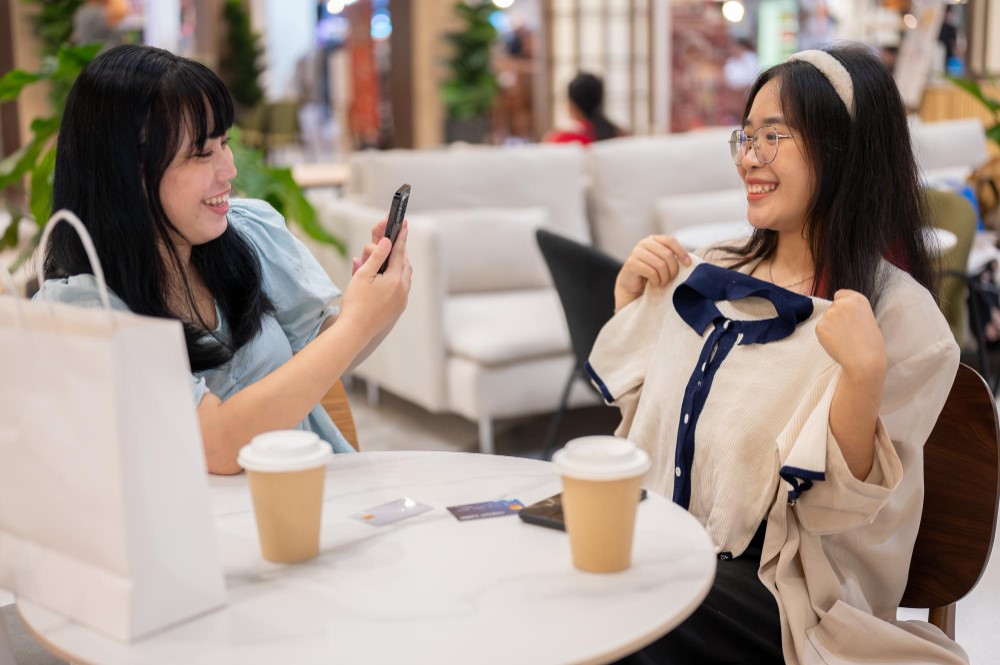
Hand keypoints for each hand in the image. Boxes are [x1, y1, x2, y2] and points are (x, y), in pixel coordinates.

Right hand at [341, 225, 411, 340]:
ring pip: (404, 277)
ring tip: (392, 256)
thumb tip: (387, 242)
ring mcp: (402, 300)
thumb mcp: (363, 275)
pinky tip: (387, 276)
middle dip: (400, 251)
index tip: (403, 225)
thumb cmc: (356, 302)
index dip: (400, 238)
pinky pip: (400, 288)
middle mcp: (402, 290)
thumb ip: (376, 256)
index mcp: (395, 279)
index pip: (399, 253)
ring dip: (398, 265)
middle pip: (404, 264)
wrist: (355, 331)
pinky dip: (395, 278)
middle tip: (396, 240)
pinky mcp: (398, 308)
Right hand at [614, 235, 690, 309]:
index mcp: (653, 239)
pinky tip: (654, 283)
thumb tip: (689, 260)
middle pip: (667, 254)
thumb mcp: (663, 262)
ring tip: (662, 282)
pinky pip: (651, 272)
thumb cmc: (651, 274)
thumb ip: (673, 257)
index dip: (681, 252)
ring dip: (664, 277)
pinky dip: (656, 281)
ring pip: (660, 264)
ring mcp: (636, 252)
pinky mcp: (631, 264)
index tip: (687, 264)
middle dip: (673, 269)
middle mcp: (643, 243)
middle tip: (671, 278)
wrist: (633, 286)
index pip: (670, 240)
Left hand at [816, 290, 886, 380]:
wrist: (864, 360)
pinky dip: (826, 336)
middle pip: (833, 306)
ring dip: (831, 327)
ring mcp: (829, 314)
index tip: (847, 315)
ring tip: (845, 339)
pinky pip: (821, 329)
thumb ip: (854, 312)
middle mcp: (842, 303)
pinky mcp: (820, 326)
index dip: (843, 305)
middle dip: (837, 316)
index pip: (841, 294)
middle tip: (847, 331)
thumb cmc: (871, 343)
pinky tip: (838, 343)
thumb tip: (842, 313)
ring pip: (826, 319)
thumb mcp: (868, 318)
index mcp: (857, 299)